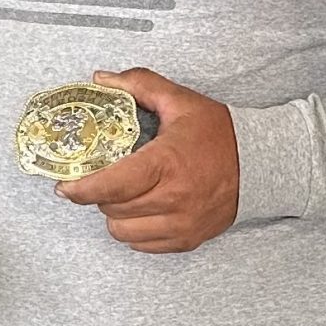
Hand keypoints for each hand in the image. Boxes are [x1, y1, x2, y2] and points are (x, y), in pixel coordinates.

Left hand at [55, 68, 239, 252]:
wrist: (260, 164)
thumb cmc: (220, 134)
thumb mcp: (180, 101)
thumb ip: (139, 85)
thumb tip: (101, 79)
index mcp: (166, 163)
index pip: (111, 185)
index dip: (80, 189)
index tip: (64, 185)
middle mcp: (174, 199)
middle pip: (111, 209)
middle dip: (99, 194)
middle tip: (103, 179)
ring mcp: (182, 223)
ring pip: (123, 232)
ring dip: (116, 214)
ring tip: (124, 196)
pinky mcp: (188, 239)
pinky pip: (143, 245)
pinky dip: (135, 230)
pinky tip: (142, 210)